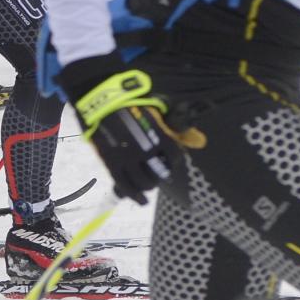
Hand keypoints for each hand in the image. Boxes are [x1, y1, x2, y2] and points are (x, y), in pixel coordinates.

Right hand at [57, 55, 199, 203]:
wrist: (99, 98)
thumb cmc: (129, 100)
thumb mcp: (157, 109)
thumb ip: (177, 126)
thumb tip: (200, 141)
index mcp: (157, 135)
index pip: (174, 156)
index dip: (173, 160)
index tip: (169, 160)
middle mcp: (144, 150)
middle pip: (159, 172)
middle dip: (160, 175)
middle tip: (157, 173)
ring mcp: (126, 158)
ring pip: (143, 182)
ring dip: (149, 185)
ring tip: (148, 184)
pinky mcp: (110, 162)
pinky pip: (124, 185)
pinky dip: (134, 196)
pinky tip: (141, 201)